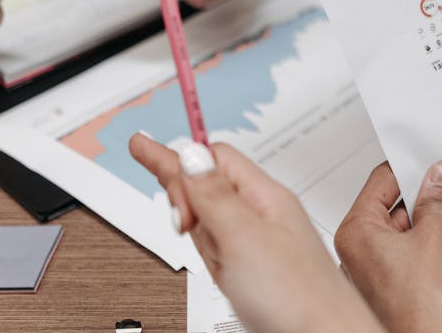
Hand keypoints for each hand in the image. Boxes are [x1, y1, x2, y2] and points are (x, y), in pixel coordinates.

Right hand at [129, 135, 383, 332]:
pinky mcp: (256, 271)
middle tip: (183, 222)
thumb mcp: (244, 237)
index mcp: (265, 197)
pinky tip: (223, 271)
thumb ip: (213, 195)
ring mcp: (260, 244)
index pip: (214, 158)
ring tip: (218, 258)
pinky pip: (222, 253)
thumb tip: (189, 153)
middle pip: (208, 188)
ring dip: (202, 237)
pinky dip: (213, 260)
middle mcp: (265, 215)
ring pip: (211, 223)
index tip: (141, 145)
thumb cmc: (299, 295)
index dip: (177, 158)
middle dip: (188, 204)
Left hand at [335, 161, 441, 332]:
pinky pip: (415, 258)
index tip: (432, 159)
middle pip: (394, 207)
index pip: (381, 181)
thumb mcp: (440, 236)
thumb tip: (437, 177)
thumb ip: (437, 200)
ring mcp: (377, 277)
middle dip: (425, 197)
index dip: (411, 166)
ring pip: (407, 234)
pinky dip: (435, 249)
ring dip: (434, 225)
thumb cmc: (429, 312)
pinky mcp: (397, 293)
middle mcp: (358, 256)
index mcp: (357, 234)